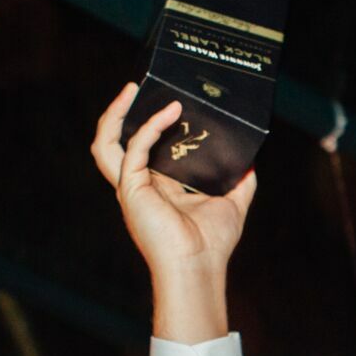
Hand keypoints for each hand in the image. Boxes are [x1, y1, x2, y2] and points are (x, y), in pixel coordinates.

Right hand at [92, 83, 256, 280]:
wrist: (200, 267)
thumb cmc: (213, 244)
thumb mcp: (234, 204)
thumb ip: (241, 181)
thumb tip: (250, 161)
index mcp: (156, 188)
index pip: (141, 149)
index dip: (146, 124)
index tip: (163, 100)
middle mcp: (139, 186)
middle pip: (113, 143)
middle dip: (119, 113)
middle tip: (137, 87)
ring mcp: (131, 188)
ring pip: (105, 144)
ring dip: (114, 114)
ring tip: (133, 89)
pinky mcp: (132, 190)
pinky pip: (134, 149)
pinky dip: (150, 127)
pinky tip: (170, 112)